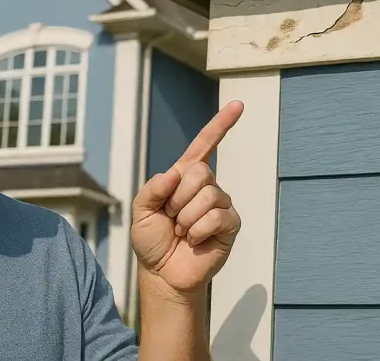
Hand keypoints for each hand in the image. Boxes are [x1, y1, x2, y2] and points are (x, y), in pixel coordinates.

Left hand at [130, 100, 243, 293]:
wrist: (162, 274)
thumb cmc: (152, 241)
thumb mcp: (141, 211)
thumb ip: (151, 189)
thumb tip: (173, 176)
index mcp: (184, 178)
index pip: (204, 145)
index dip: (220, 125)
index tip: (238, 106)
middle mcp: (206, 187)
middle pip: (201, 172)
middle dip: (178, 198)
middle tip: (172, 217)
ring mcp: (220, 205)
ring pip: (207, 195)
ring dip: (186, 217)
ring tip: (183, 232)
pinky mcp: (230, 224)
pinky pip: (216, 216)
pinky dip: (198, 230)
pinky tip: (194, 240)